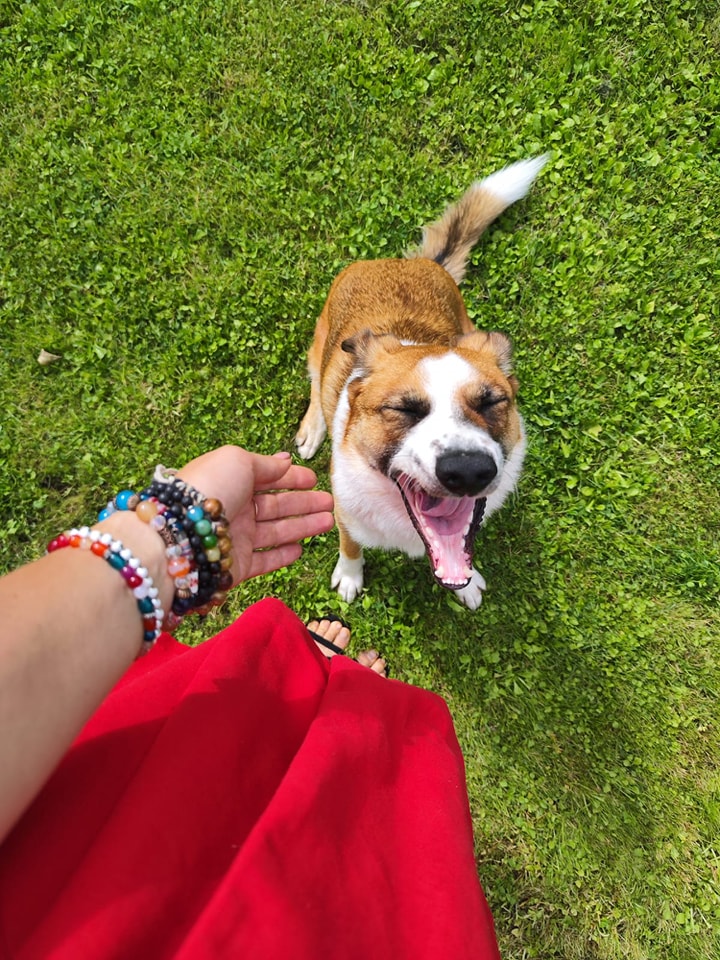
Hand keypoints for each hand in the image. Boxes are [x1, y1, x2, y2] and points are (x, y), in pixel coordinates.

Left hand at [177, 445, 333, 583]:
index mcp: (231, 481)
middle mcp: (234, 510)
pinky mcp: (237, 566)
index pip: (267, 479)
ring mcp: (236, 539)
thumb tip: (286, 461)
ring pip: (276, 532)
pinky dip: (282, 556)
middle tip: (330, 503)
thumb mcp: (238, 460)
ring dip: (303, 527)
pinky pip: (264, 561)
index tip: (314, 479)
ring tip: (328, 522)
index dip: (291, 478)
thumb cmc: (210, 488)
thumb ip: (266, 464)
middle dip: (303, 503)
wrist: (181, 534)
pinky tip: (301, 549)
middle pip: (275, 506)